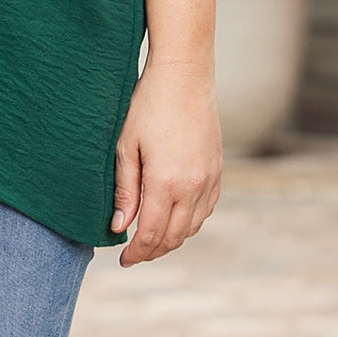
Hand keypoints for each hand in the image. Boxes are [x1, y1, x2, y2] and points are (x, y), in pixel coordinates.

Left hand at [111, 58, 222, 267]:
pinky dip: (190, 221)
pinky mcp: (217, 170)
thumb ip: (124, 189)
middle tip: (134, 254)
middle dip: (153, 250)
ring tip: (151, 238)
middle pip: (174, 236)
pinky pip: (205, 209)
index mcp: (166, 183)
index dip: (137, 252)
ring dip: (172, 239)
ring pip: (192, 227)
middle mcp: (193, 187)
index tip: (123, 260)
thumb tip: (120, 226)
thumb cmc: (147, 105)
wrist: (184, 76)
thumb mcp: (125, 145)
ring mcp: (209, 179)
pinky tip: (174, 217)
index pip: (152, 234)